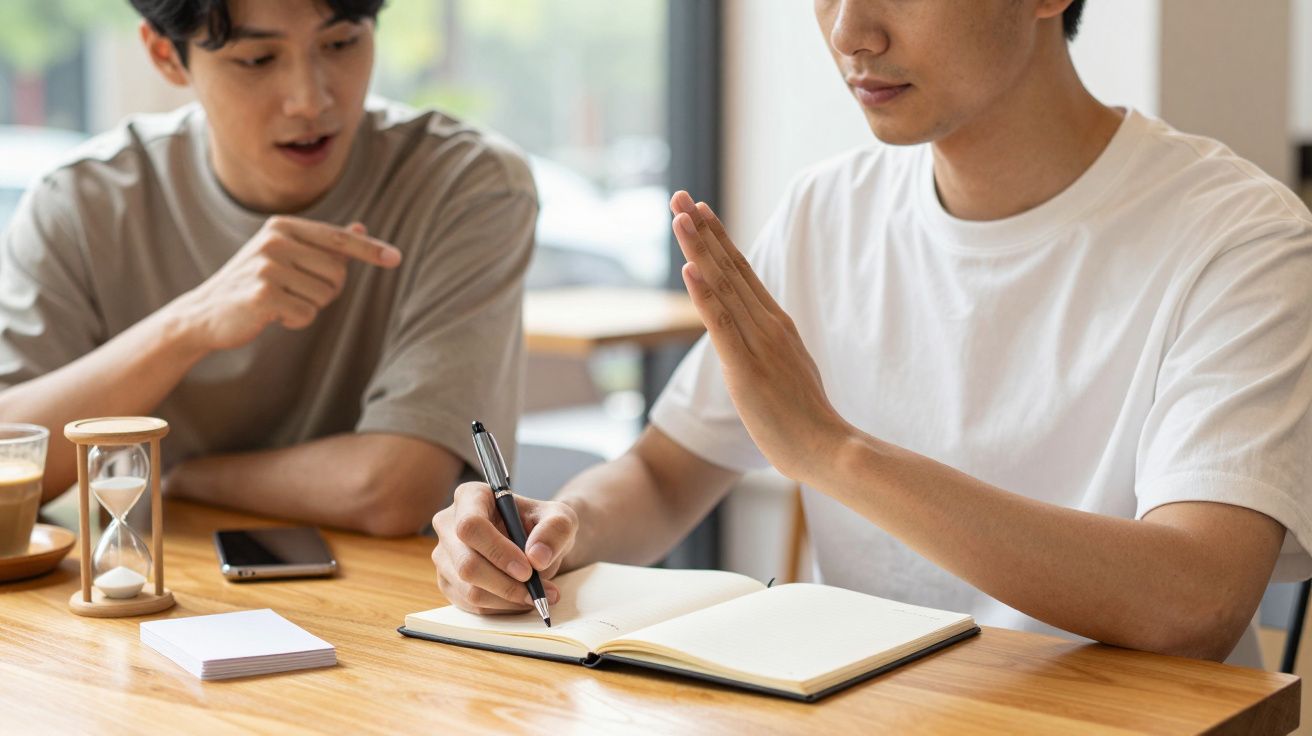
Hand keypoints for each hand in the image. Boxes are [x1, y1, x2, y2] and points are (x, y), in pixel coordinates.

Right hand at [172, 216, 401, 352]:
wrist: (206, 313)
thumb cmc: (254, 283)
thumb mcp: (285, 256)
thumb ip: (323, 244)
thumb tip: (361, 228)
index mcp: (283, 226)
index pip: (338, 238)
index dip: (370, 250)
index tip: (396, 258)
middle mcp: (275, 240)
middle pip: (338, 273)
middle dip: (326, 291)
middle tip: (296, 293)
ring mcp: (267, 265)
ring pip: (324, 296)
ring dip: (308, 306)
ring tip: (280, 302)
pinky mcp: (262, 293)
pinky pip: (307, 314)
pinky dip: (295, 321)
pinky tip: (272, 315)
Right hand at [430, 483, 576, 613]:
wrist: (536, 544)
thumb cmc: (543, 525)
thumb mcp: (561, 519)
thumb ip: (555, 531)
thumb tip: (537, 557)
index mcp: (470, 497)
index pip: (471, 526)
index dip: (498, 551)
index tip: (528, 569)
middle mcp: (449, 524)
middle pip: (467, 564)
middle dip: (506, 584)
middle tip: (538, 591)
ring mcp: (445, 555)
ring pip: (469, 589)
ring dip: (508, 599)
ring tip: (538, 595)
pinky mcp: (449, 582)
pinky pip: (472, 605)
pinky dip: (501, 607)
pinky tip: (522, 599)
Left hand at [669, 191, 851, 481]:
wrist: (829, 449)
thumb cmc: (806, 419)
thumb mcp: (787, 371)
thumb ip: (770, 350)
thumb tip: (758, 339)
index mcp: (776, 325)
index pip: (742, 272)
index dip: (719, 239)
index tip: (699, 211)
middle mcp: (768, 325)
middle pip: (730, 268)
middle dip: (702, 231)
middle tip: (679, 196)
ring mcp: (758, 344)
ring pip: (724, 287)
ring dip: (700, 250)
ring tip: (679, 217)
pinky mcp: (747, 368)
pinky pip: (722, 325)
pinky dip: (705, 295)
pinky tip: (690, 269)